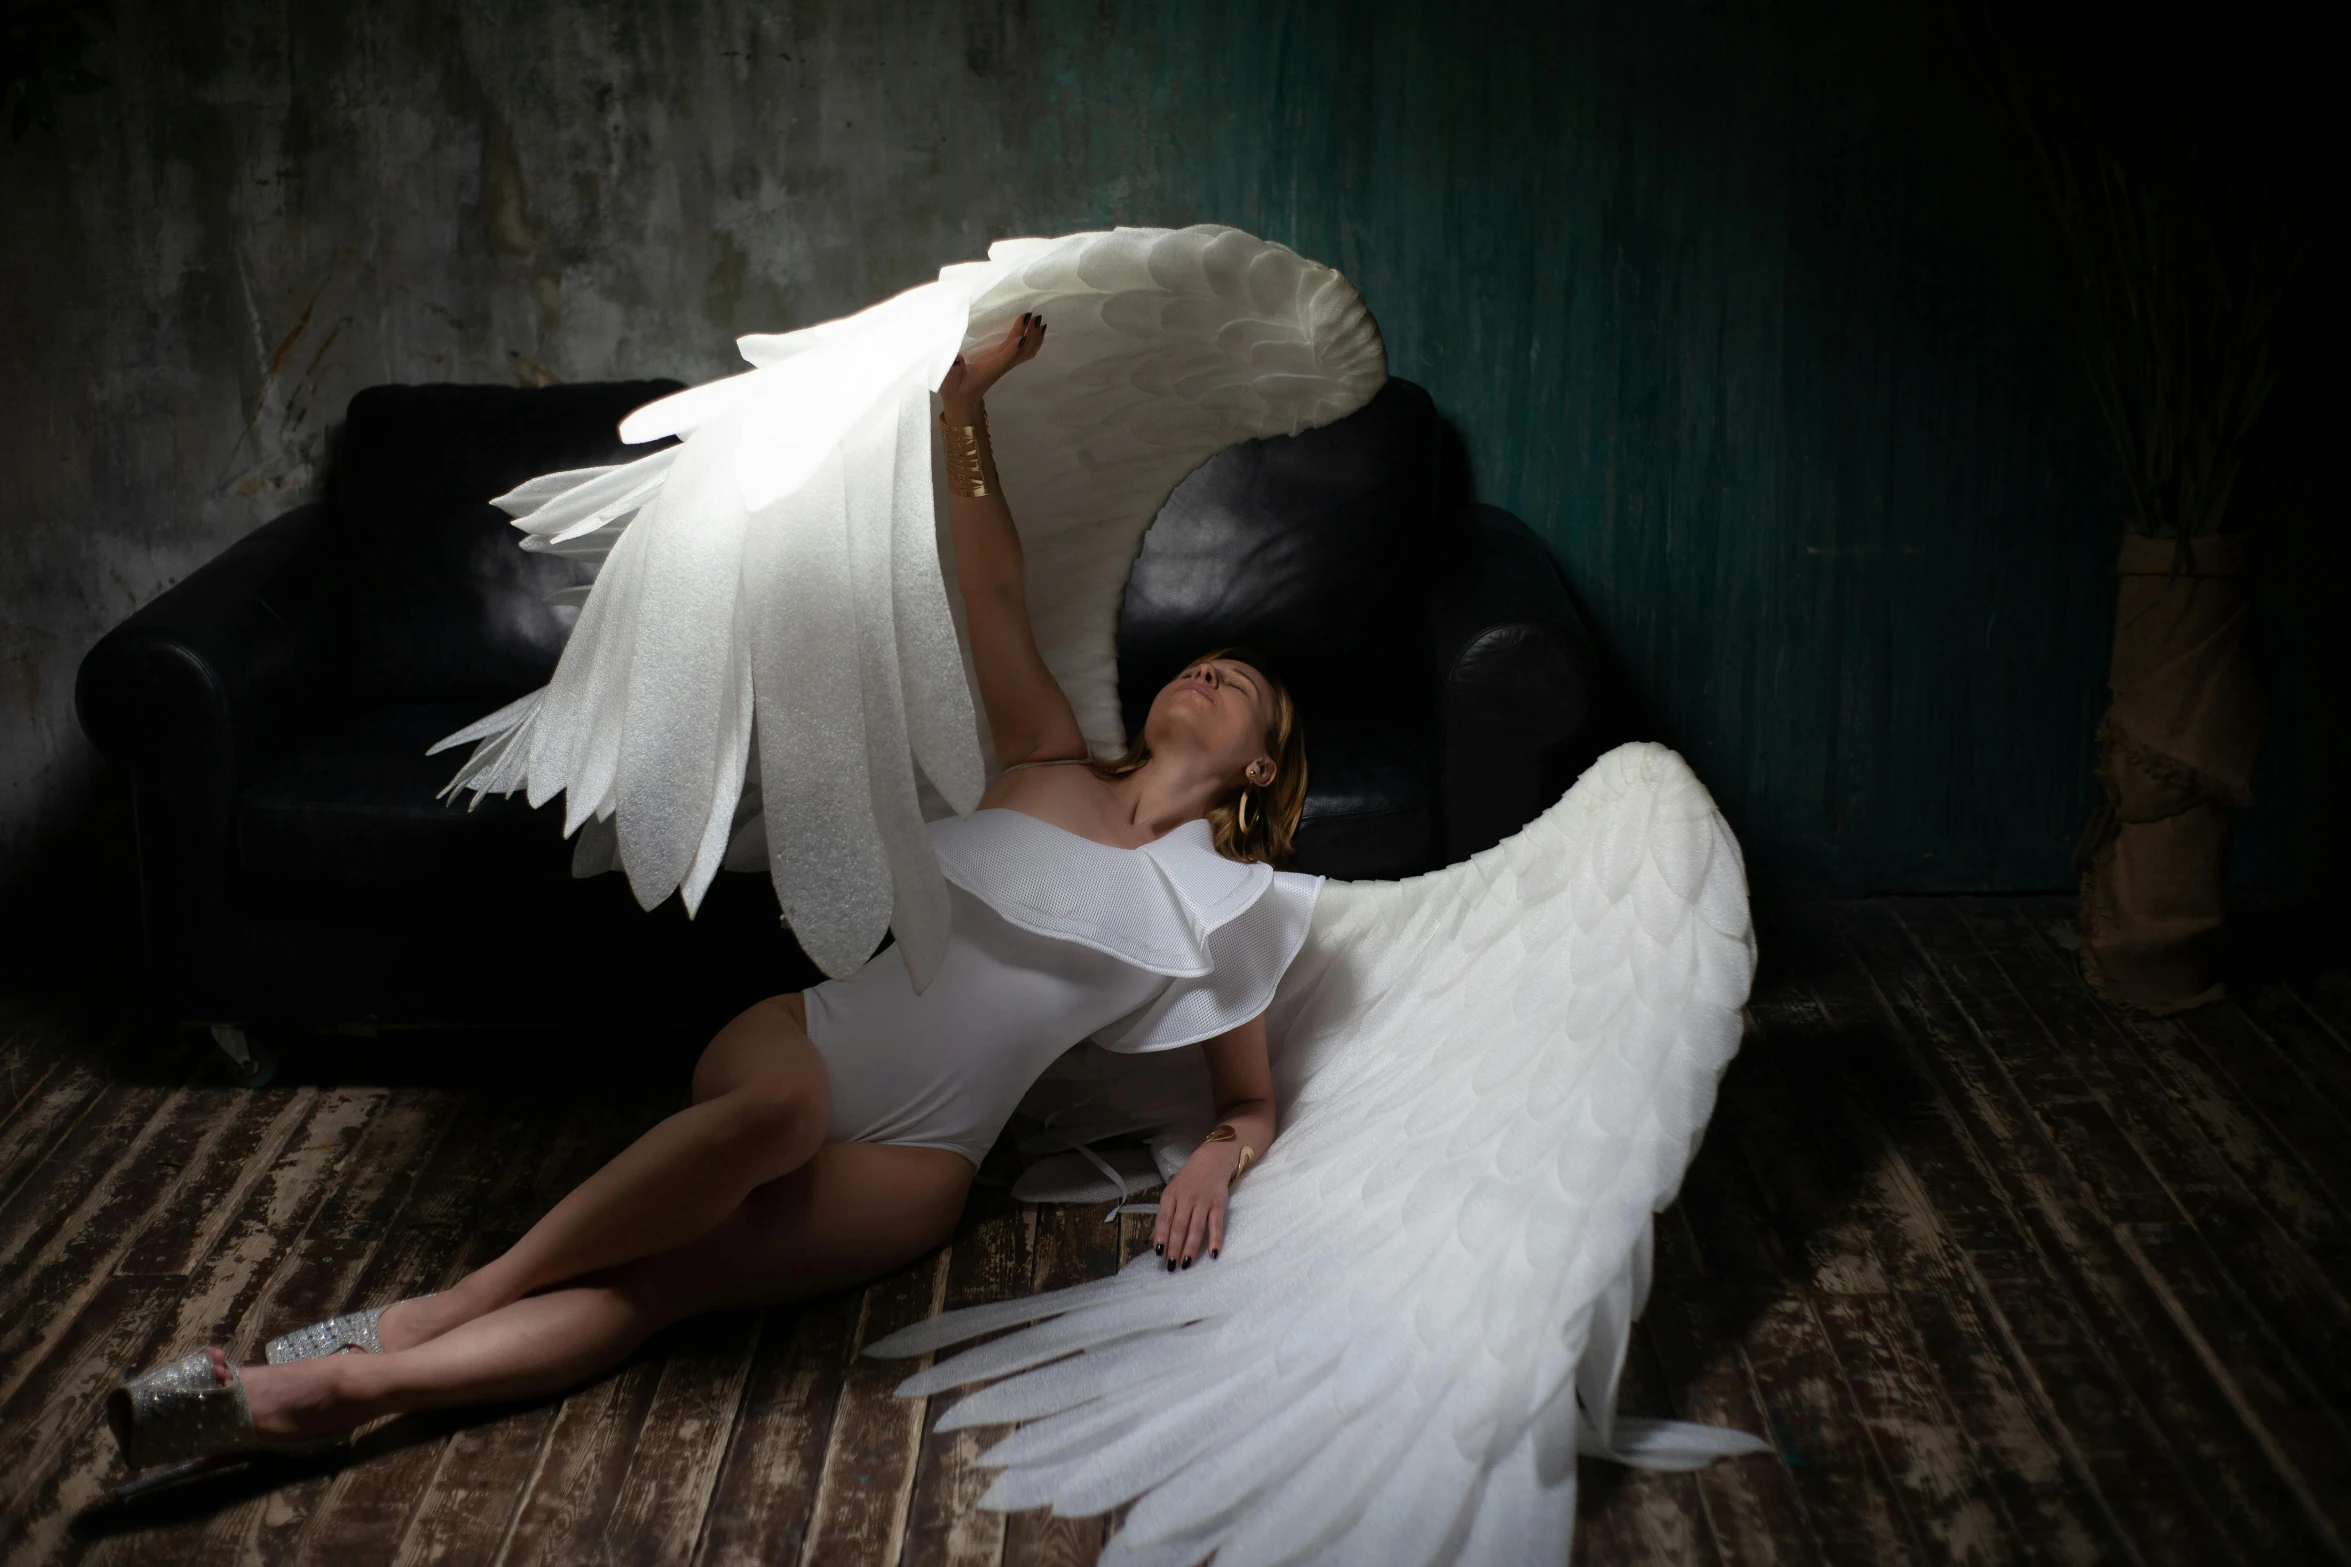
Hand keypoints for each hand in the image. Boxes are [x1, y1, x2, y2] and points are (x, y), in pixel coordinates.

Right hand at [938, 312, 1045, 418]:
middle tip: (1034, 316)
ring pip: (1026, 353)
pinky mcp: (1005, 362)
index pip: (1004, 358)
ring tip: (1038, 319)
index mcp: (988, 370)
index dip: (1013, 347)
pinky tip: (1034, 330)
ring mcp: (1006, 364)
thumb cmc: (955, 390)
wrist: (964, 402)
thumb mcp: (949, 382)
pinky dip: (1032, 340)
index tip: (1021, 334)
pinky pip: (1024, 352)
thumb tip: (957, 358)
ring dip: (1034, 337)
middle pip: (1022, 352)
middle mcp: (1001, 366)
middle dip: (1030, 335)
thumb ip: (952, 370)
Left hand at [1152, 1138, 1239, 1269]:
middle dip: (1174, 1247)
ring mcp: (1203, 1201)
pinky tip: (1212, 1254)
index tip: (1158, 1254)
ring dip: (1190, 1248)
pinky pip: (1216, 1224)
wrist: (1211, 1160)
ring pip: (1196, 1228)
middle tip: (1171, 1266)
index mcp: (1171, 1196)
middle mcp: (1186, 1199)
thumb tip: (1151, 1240)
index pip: (1164, 1219)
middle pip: (1179, 1226)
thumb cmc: (1188, 1180)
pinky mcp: (1218, 1204)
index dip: (1161, 1236)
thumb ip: (1164, 1217)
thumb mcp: (1172, 1194)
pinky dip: (1215, 1239)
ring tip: (1186, 1264)